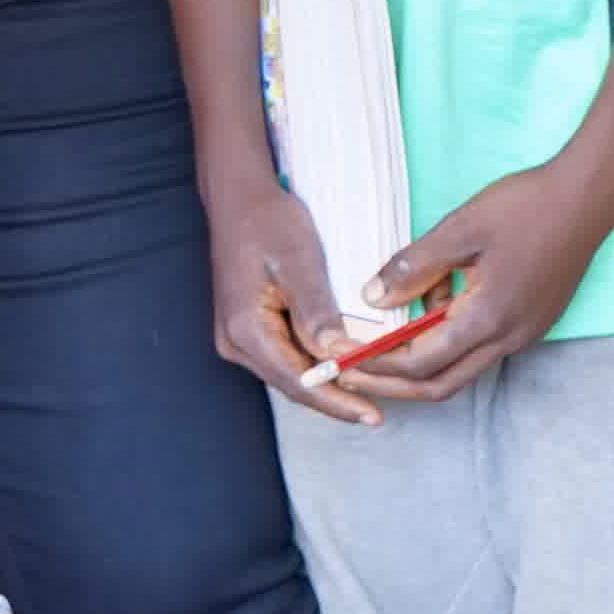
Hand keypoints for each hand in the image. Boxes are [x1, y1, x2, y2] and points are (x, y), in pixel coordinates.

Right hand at [202, 166, 375, 423]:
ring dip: (325, 384)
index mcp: (245, 330)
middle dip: (334, 399)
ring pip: (289, 373)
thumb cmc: (268, 221)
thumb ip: (315, 310)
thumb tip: (336, 354)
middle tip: (377, 412)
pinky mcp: (248, 329)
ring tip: (366, 395)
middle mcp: (236, 342)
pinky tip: (341, 365)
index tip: (372, 416)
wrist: (238, 198)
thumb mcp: (298, 260)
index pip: (296, 382)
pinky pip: (285, 357)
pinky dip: (314, 364)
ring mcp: (238, 338)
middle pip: (291, 384)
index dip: (336, 402)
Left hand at [346, 160, 613, 402]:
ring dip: (422, 360)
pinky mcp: (533, 322)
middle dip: (392, 384)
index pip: (420, 365)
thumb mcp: (460, 228)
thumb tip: (372, 300)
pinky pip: (482, 346)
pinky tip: (432, 303)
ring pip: (462, 367)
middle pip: (441, 384)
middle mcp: (509, 338)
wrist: (588, 197)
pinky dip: (449, 339)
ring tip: (388, 329)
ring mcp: (525, 334)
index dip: (377, 366)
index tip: (342, 358)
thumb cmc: (525, 206)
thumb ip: (414, 267)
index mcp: (488, 319)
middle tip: (352, 371)